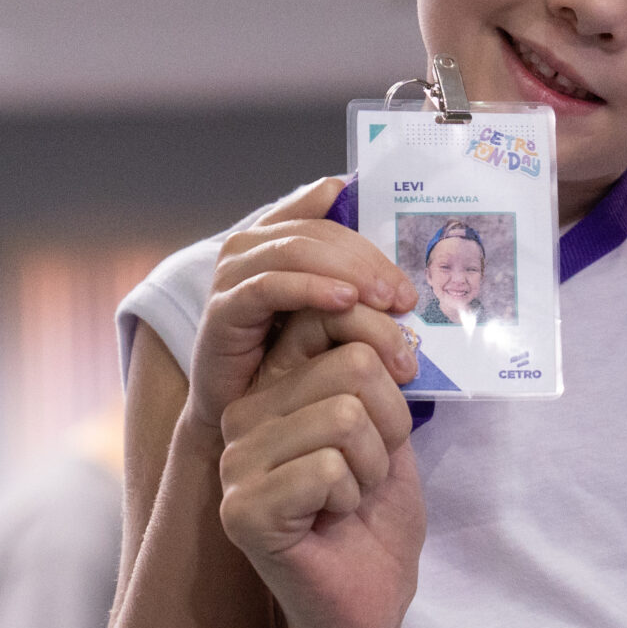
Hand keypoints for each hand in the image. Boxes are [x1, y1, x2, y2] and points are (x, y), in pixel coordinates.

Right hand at [188, 178, 419, 438]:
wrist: (243, 409)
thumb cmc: (288, 357)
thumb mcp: (326, 313)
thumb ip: (352, 282)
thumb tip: (396, 272)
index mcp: (274, 238)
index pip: (328, 218)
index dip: (369, 242)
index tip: (403, 277)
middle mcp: (248, 247)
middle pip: (317, 233)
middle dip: (366, 261)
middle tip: (403, 296)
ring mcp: (231, 274)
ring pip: (294, 251)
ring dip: (346, 271)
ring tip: (383, 300)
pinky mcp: (222, 308)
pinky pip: (268, 285)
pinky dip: (310, 287)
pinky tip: (345, 302)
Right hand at [217, 313, 426, 627]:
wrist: (369, 600)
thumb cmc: (377, 512)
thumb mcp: (385, 420)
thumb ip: (373, 362)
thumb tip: (387, 298)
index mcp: (273, 382)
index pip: (325, 312)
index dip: (384, 338)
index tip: (408, 373)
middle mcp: (243, 413)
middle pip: (352, 365)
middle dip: (390, 424)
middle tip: (369, 470)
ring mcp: (235, 461)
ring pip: (344, 415)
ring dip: (373, 465)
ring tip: (350, 496)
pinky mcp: (242, 509)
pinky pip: (328, 467)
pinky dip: (354, 497)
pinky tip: (332, 522)